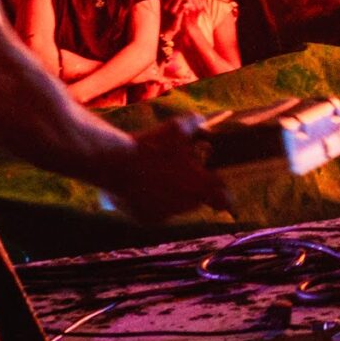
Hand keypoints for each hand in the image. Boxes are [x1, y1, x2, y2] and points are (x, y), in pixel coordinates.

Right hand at [106, 117, 231, 222]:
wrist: (115, 164)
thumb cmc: (151, 145)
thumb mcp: (177, 127)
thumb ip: (194, 124)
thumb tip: (201, 121)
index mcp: (200, 186)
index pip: (224, 200)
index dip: (223, 194)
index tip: (219, 188)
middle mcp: (185, 205)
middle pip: (196, 200)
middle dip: (192, 187)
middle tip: (180, 168)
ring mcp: (164, 214)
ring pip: (174, 206)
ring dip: (171, 193)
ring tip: (157, 172)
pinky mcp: (145, 219)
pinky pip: (153, 211)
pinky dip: (151, 200)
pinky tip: (142, 183)